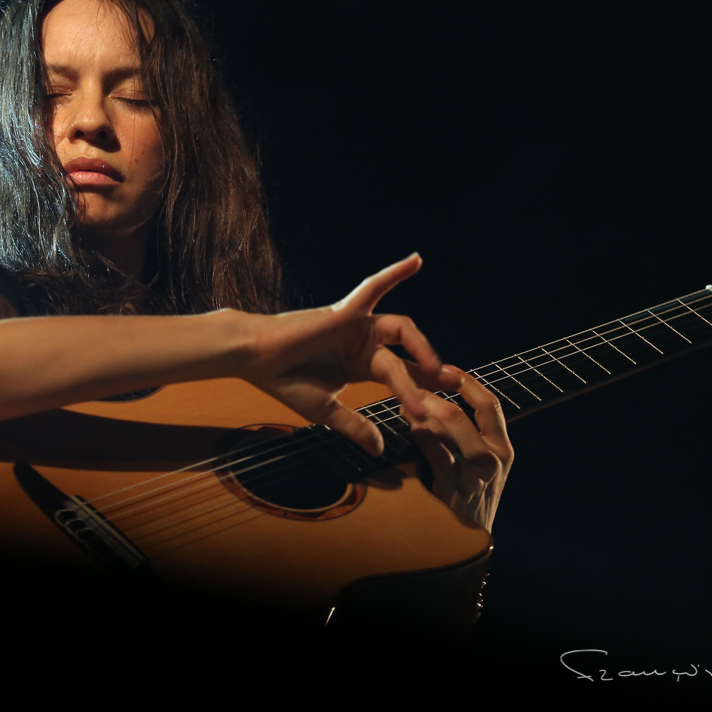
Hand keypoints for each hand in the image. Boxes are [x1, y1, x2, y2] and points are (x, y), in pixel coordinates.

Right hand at [241, 254, 458, 455]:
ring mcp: (358, 325)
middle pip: (409, 355)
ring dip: (422, 348)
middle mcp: (365, 342)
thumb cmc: (285, 381)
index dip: (422, 391)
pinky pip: (373, 288)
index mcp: (361, 365)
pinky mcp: (347, 311)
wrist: (256, 360)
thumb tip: (379, 450)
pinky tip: (417, 260)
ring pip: (402, 331)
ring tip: (435, 370)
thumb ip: (355, 426)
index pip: (401, 377)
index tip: (442, 409)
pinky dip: (394, 273)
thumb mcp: (326, 411)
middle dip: (433, 369)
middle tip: (454, 384)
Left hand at [404, 367, 513, 530]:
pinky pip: (440, 458)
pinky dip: (425, 439)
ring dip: (424, 412)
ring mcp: (476, 477)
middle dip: (436, 396)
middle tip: (412, 387)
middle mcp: (495, 460)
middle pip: (466, 414)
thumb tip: (440, 399)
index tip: (445, 370)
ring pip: (452, 431)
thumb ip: (467, 437)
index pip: (490, 404)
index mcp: (503, 448)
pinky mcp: (455, 492)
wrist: (469, 546)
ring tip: (404, 404)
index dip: (467, 383)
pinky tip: (412, 427)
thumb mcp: (478, 467)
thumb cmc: (467, 499)